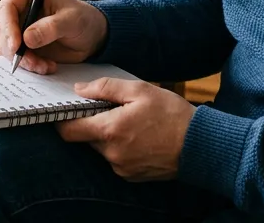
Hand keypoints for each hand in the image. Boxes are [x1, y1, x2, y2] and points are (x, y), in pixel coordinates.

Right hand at [0, 0, 107, 73]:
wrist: (92, 36)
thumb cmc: (83, 19)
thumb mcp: (71, 21)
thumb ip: (50, 28)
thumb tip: (27, 39)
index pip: (7, 8)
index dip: (8, 27)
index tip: (16, 46)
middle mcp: (19, 9)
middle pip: (1, 28)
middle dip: (12, 48)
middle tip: (30, 61)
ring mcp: (19, 28)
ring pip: (5, 46)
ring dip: (22, 59)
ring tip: (45, 65)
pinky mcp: (23, 44)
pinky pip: (16, 57)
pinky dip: (29, 65)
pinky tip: (46, 66)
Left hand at [56, 78, 194, 181]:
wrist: (200, 145)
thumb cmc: (172, 114)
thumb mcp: (140, 90)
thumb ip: (105, 88)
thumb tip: (79, 90)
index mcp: (110, 130)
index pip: (69, 131)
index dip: (63, 120)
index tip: (67, 110)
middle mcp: (112, 153)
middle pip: (86, 138)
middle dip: (93, 124)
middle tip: (112, 109)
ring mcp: (121, 167)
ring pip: (102, 149)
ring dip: (109, 136)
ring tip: (131, 122)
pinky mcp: (131, 176)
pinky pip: (116, 159)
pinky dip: (121, 147)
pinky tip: (139, 137)